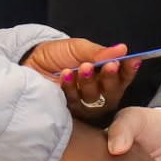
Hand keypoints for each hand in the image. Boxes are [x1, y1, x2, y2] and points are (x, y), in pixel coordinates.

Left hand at [24, 40, 141, 121]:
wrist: (27, 60)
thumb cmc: (55, 54)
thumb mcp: (77, 48)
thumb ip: (98, 52)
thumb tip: (122, 49)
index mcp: (102, 76)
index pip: (121, 76)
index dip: (128, 70)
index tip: (132, 60)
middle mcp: (96, 93)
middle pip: (111, 91)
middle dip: (110, 77)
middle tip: (108, 65)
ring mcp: (81, 105)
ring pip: (93, 98)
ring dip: (89, 81)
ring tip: (82, 66)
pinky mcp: (66, 112)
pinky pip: (73, 102)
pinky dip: (70, 87)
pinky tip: (65, 74)